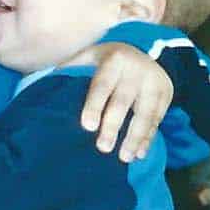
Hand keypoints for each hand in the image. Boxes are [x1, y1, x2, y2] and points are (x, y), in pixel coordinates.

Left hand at [80, 44, 173, 162]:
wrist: (140, 51)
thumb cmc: (102, 62)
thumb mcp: (86, 57)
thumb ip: (69, 69)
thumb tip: (42, 87)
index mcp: (113, 59)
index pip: (101, 85)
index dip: (94, 105)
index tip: (87, 127)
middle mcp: (136, 68)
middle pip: (123, 101)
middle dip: (113, 126)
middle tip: (103, 148)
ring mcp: (154, 80)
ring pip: (144, 113)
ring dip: (135, 137)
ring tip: (124, 158)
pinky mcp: (166, 93)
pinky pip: (157, 119)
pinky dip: (148, 137)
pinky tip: (139, 153)